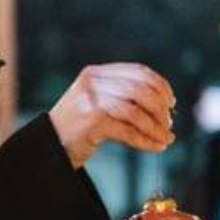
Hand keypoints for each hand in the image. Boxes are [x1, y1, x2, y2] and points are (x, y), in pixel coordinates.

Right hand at [49, 63, 176, 168]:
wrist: (47, 148)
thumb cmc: (76, 128)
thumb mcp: (95, 102)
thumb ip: (120, 95)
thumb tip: (164, 104)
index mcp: (96, 73)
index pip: (138, 72)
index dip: (161, 86)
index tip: (171, 102)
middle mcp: (92, 83)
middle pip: (141, 90)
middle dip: (160, 109)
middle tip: (168, 125)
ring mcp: (91, 102)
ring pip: (136, 111)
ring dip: (156, 127)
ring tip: (165, 139)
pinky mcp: (91, 122)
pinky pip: (128, 131)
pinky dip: (146, 140)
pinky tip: (156, 146)